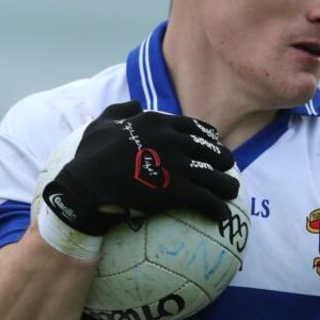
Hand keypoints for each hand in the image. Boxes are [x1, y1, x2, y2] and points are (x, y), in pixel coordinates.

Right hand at [42, 101, 238, 235]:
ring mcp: (177, 166)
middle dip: (223, 159)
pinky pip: (206, 200)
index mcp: (157, 122)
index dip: (208, 137)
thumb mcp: (101, 123)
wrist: (87, 185)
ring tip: (232, 192)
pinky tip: (222, 215)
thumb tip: (137, 104)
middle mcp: (172, 140)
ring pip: (214, 176)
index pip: (193, 127)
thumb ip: (121, 110)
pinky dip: (217, 208)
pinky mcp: (177, 191)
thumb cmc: (90, 156)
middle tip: (227, 167)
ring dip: (227, 185)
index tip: (214, 143)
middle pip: (210, 150)